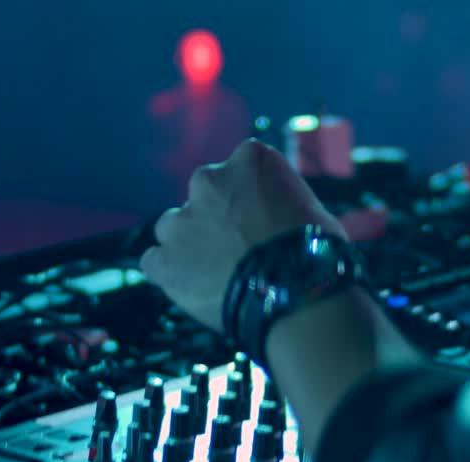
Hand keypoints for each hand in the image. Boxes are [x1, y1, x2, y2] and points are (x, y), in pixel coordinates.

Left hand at [141, 139, 345, 331]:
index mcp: (249, 159)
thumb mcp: (311, 209)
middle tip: (237, 248)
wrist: (295, 294)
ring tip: (215, 273)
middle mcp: (209, 180)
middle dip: (216, 218)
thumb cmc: (315, 254)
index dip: (250, 198)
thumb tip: (280, 215)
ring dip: (189, 244)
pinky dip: (168, 273)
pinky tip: (191, 286)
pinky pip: (155, 262)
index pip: (241, 169)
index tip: (259, 219)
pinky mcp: (164, 259)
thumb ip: (281, 202)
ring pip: (174, 228)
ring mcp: (182, 220)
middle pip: (204, 194)